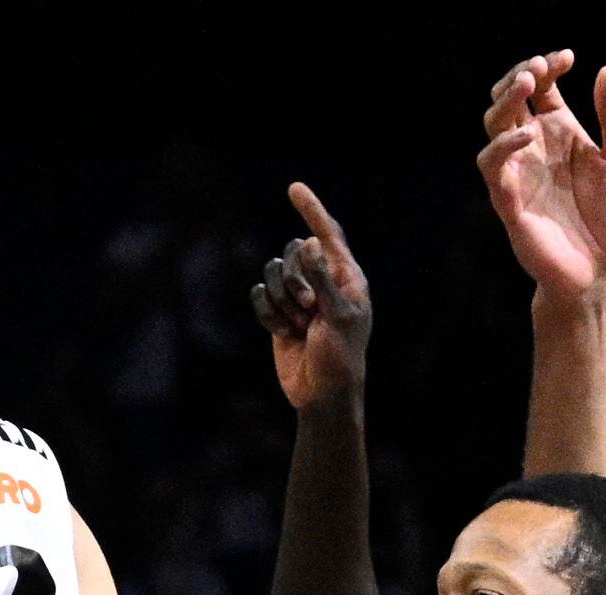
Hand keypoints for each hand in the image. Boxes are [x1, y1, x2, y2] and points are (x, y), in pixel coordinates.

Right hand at [251, 182, 372, 411]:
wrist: (322, 394)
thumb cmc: (340, 357)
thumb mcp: (338, 316)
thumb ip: (323, 279)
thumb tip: (311, 242)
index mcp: (345, 276)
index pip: (328, 234)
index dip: (311, 210)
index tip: (294, 188)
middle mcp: (320, 281)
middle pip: (294, 253)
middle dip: (295, 281)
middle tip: (309, 310)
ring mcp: (297, 297)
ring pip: (273, 274)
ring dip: (282, 302)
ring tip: (299, 326)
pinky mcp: (277, 314)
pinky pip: (260, 296)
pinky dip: (268, 314)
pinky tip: (283, 332)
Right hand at [478, 52, 605, 305]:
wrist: (600, 271)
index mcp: (559, 133)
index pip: (542, 87)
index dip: (548, 66)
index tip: (568, 58)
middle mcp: (534, 148)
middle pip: (509, 99)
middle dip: (518, 76)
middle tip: (537, 68)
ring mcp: (519, 172)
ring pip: (494, 125)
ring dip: (505, 101)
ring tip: (527, 84)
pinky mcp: (508, 201)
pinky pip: (493, 166)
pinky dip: (505, 146)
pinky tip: (529, 135)